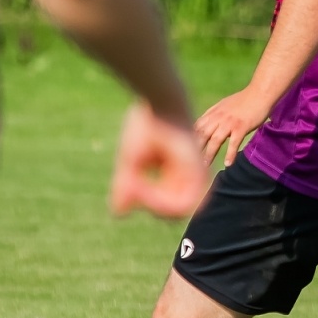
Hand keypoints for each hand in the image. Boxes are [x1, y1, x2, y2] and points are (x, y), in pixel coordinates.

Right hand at [109, 102, 207, 218]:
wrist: (162, 103)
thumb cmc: (146, 126)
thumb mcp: (131, 160)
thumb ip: (126, 186)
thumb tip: (119, 213)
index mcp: (175, 176)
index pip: (163, 206)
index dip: (145, 204)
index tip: (129, 188)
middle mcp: (188, 180)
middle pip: (168, 213)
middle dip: (147, 206)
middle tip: (131, 188)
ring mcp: (196, 178)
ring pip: (175, 213)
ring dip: (151, 204)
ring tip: (137, 186)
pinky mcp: (198, 175)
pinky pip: (182, 205)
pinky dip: (159, 201)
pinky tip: (143, 186)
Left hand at [196, 89, 270, 166]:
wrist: (260, 93)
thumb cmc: (245, 99)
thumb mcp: (225, 104)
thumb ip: (215, 114)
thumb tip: (207, 124)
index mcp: (214, 112)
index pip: (197, 126)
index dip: (190, 138)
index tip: (186, 149)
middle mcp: (219, 117)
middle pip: (202, 134)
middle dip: (195, 148)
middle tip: (189, 162)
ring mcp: (230, 122)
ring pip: (215, 140)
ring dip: (209, 153)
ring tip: (205, 165)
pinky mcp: (242, 127)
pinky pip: (234, 143)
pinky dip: (230, 154)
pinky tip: (228, 163)